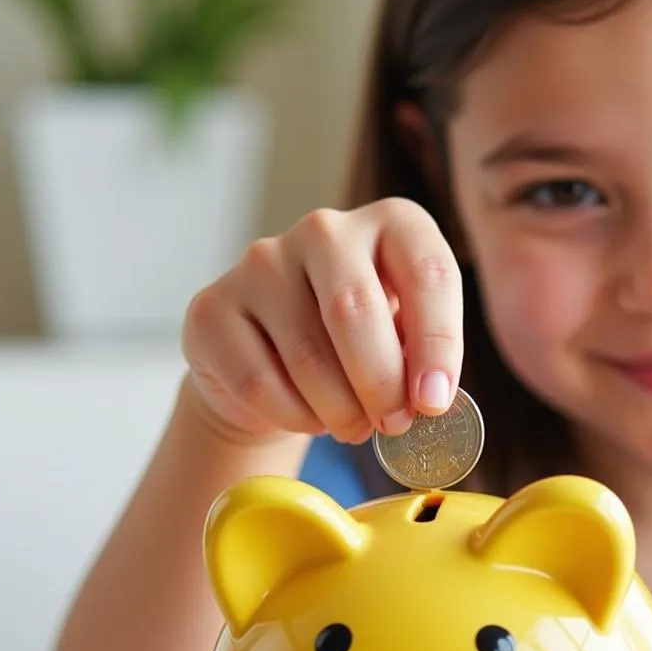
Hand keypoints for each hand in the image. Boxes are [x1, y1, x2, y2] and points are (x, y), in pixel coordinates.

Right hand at [181, 197, 462, 442]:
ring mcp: (262, 262)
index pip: (428, 272)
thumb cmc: (361, 350)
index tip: (434, 401)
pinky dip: (294, 417)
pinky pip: (260, 382)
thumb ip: (423, 361)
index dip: (438, 343)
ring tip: (353, 425)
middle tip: (393, 424)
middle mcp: (326, 231)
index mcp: (392, 225)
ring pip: (309, 357)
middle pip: (355, 310)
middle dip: (381, 384)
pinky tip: (309, 417)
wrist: (278, 364)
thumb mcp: (406, 343)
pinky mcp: (213, 307)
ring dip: (341, 411)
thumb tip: (429, 398)